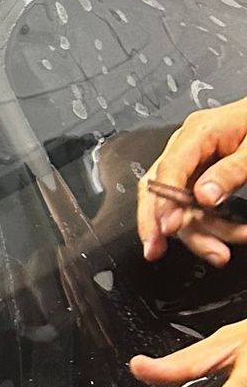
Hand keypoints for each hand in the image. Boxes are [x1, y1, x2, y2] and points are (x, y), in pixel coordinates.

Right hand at [139, 98, 246, 263]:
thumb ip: (230, 170)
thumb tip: (204, 196)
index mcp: (198, 133)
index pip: (169, 169)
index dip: (164, 201)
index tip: (168, 226)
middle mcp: (187, 150)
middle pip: (156, 190)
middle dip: (155, 224)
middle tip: (155, 250)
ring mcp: (192, 167)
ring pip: (177, 207)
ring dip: (196, 235)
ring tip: (218, 253)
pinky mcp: (200, 181)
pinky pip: (193, 209)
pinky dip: (205, 229)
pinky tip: (217, 243)